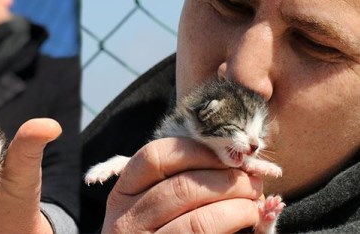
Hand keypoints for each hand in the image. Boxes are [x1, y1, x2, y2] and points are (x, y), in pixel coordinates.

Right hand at [103, 137, 262, 232]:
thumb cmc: (158, 230)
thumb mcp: (151, 206)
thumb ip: (177, 182)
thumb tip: (230, 161)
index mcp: (121, 195)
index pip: (154, 157)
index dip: (197, 151)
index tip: (227, 156)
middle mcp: (126, 222)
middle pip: (181, 187)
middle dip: (226, 180)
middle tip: (253, 182)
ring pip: (199, 221)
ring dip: (237, 207)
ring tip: (255, 204)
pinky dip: (233, 226)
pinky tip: (248, 222)